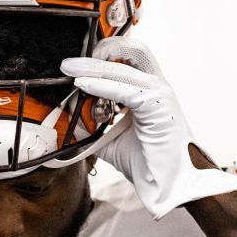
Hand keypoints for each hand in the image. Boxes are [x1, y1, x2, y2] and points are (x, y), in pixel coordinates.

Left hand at [61, 37, 236, 218]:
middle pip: (132, 50)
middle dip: (101, 49)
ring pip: (125, 66)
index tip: (75, 64)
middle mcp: (157, 87)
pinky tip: (82, 85)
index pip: (128, 58)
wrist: (168, 186)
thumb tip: (67, 121)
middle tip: (71, 63)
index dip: (102, 55)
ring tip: (70, 70)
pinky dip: (100, 84)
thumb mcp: (111, 141)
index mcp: (149, 91)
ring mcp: (160, 93)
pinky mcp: (158, 104)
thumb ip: (92, 127)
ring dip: (94, 66)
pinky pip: (124, 89)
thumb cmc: (148, 165)